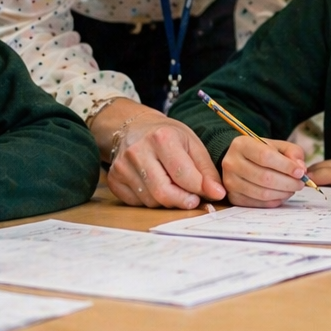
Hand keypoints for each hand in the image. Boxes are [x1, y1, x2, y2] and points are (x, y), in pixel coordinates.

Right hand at [92, 98, 225, 208]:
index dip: (201, 189)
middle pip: (163, 192)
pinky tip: (155, 186)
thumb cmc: (167, 135)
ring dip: (167, 201)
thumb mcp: (192, 143)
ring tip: (174, 187)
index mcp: (161, 138)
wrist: (134, 127)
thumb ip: (206, 169)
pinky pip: (136, 203)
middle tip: (193, 199)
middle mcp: (138, 152)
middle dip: (183, 201)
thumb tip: (217, 193)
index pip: (184, 175)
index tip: (214, 193)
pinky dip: (150, 200)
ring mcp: (122, 167)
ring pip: (150, 201)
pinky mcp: (113, 179)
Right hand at [222, 136, 307, 206]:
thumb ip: (292, 153)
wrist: (240, 161)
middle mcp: (231, 163)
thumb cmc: (261, 152)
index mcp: (242, 145)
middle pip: (264, 177)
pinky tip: (282, 195)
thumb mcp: (277, 146)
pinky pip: (258, 203)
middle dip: (288, 183)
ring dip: (282, 193)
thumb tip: (300, 168)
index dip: (286, 166)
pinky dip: (274, 201)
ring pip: (262, 193)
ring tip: (292, 189)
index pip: (265, 156)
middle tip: (300, 183)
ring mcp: (230, 182)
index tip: (300, 172)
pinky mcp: (233, 197)